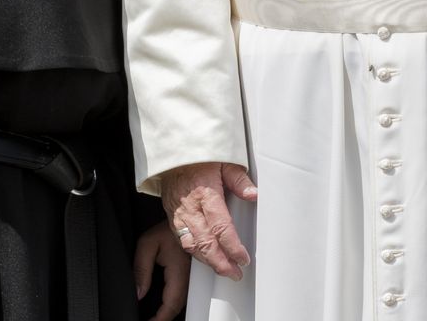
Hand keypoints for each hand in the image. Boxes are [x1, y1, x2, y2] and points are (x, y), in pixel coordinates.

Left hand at [133, 222, 190, 320]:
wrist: (185, 215)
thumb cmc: (167, 228)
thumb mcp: (147, 244)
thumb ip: (141, 269)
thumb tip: (139, 292)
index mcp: (178, 271)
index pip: (171, 304)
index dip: (160, 318)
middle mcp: (187, 276)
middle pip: (178, 307)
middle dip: (164, 318)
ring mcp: (190, 276)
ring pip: (181, 301)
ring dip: (168, 312)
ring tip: (154, 317)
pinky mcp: (188, 274)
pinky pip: (181, 294)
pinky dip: (171, 303)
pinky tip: (162, 305)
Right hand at [159, 162, 255, 279]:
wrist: (173, 153)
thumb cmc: (200, 157)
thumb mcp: (225, 162)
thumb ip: (239, 180)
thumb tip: (253, 194)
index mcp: (206, 193)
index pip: (221, 227)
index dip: (232, 246)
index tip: (243, 258)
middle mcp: (191, 208)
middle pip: (206, 242)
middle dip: (221, 262)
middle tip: (235, 273)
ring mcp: (179, 214)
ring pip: (192, 245)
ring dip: (208, 261)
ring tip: (224, 270)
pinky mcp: (172, 217)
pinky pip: (183, 241)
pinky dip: (195, 253)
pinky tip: (206, 258)